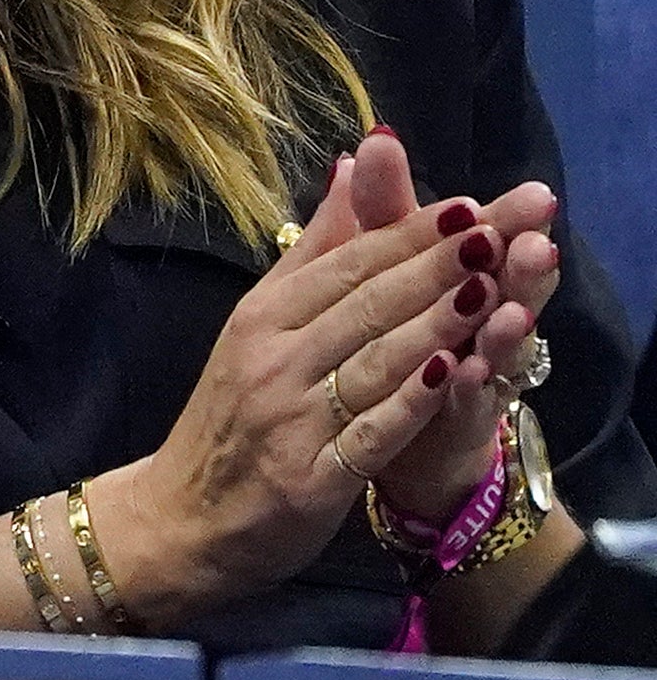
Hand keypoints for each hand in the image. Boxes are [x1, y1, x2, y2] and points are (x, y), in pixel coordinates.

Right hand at [93, 139, 545, 607]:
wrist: (182, 514)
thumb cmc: (232, 413)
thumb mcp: (260, 323)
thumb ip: (315, 251)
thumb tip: (355, 165)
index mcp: (263, 314)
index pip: (346, 264)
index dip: (408, 234)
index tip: (471, 203)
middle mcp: (272, 357)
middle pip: (365, 304)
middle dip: (434, 266)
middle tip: (496, 232)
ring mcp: (288, 418)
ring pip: (370, 361)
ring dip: (431, 325)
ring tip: (488, 291)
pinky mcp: (308, 477)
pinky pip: (366, 433)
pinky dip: (408, 404)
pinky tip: (449, 378)